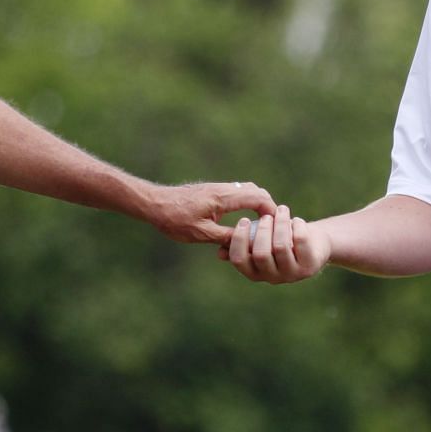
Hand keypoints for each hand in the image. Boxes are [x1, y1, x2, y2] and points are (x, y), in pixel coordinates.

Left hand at [147, 180, 276, 243]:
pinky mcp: (212, 191)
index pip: (258, 198)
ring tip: (259, 226)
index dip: (272, 212)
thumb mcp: (201, 233)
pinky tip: (241, 221)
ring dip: (257, 205)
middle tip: (271, 228)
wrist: (153, 203)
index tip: (277, 227)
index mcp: (223, 198)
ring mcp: (218, 188)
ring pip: (248, 191)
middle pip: (257, 192)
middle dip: (268, 208)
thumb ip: (226, 237)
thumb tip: (249, 243)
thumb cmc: (174, 219)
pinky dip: (246, 204)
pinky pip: (237, 194)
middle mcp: (224, 189)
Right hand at [225, 206, 330, 283]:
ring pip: (280, 247)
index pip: (239, 260)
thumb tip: (220, 253)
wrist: (314, 244)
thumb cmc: (280, 240)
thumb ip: (242, 246)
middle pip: (261, 254)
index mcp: (255, 273)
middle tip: (266, 216)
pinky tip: (296, 220)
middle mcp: (272, 278)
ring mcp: (292, 274)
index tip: (243, 220)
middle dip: (262, 230)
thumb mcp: (259, 243)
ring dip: (280, 224)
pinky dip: (297, 226)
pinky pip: (300, 242)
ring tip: (282, 210)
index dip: (239, 239)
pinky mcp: (310, 266)